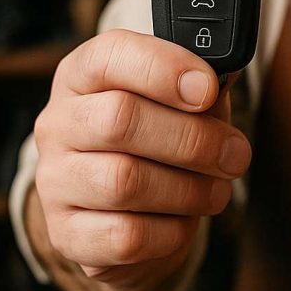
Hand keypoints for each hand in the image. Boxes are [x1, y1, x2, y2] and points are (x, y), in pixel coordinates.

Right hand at [33, 29, 250, 290]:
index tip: (207, 90)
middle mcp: (59, 123)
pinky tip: (184, 220)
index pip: (110, 55)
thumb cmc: (160, 138)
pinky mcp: (66, 234)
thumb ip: (200, 86)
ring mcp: (55, 180)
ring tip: (217, 191)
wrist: (125, 208)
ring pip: (123, 182)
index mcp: (84, 75)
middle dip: (192, 139)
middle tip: (235, 155)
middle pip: (120, 120)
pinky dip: (170, 231)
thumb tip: (223, 79)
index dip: (163, 68)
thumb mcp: (181, 100)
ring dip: (188, 189)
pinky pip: (125, 236)